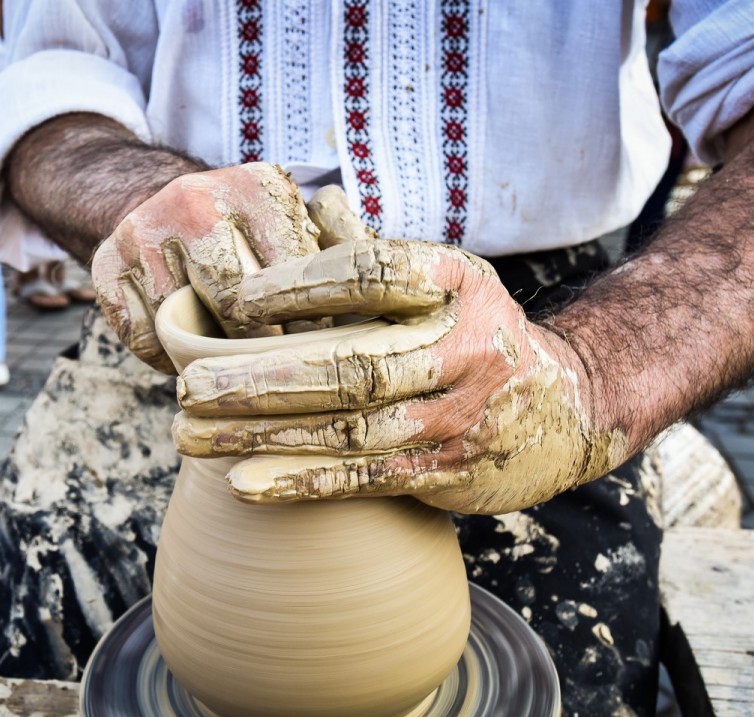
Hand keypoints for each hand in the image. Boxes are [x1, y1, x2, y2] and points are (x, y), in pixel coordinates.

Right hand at [91, 162, 322, 373]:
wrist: (155, 196)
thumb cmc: (244, 230)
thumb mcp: (288, 223)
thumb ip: (328, 261)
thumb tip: (369, 322)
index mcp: (256, 188)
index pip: (289, 278)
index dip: (308, 329)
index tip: (319, 360)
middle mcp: (195, 201)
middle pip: (233, 305)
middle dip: (259, 348)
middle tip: (275, 373)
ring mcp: (143, 231)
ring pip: (182, 325)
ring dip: (208, 357)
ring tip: (231, 366)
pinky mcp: (105, 262)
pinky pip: (141, 336)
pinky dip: (164, 358)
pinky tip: (185, 352)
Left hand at [172, 221, 628, 514]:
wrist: (566, 411)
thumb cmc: (473, 332)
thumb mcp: (444, 281)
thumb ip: (375, 252)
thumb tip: (313, 199)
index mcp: (458, 282)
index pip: (374, 272)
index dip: (301, 285)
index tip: (235, 301)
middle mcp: (464, 346)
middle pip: (351, 363)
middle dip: (260, 378)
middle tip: (187, 385)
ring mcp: (460, 415)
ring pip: (348, 427)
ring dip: (263, 434)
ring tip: (190, 434)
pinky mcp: (449, 472)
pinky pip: (366, 477)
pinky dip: (302, 481)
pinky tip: (244, 481)